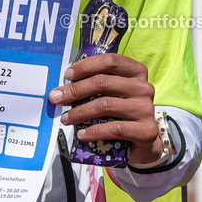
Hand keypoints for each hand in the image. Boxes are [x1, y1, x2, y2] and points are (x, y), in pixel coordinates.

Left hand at [48, 53, 164, 165]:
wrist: (145, 141)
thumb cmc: (123, 112)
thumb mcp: (114, 94)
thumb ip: (97, 85)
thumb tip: (63, 87)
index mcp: (136, 72)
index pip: (110, 61)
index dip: (86, 66)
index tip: (67, 75)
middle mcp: (144, 87)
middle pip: (103, 82)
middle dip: (75, 90)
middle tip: (56, 98)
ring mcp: (146, 109)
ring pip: (106, 105)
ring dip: (80, 112)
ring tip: (65, 118)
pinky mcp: (146, 130)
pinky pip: (114, 128)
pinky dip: (94, 131)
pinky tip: (81, 134)